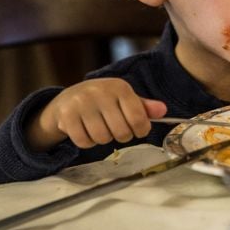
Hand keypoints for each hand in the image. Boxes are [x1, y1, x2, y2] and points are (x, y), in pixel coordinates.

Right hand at [26, 78, 166, 151]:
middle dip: (122, 136)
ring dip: (104, 140)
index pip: (138, 118)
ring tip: (100, 128)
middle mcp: (100, 92)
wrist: (68, 99)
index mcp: (119, 87)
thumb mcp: (124, 100)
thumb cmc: (103, 101)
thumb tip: (163, 111)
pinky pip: (84, 142)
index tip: (138, 130)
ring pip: (103, 139)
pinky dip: (88, 142)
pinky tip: (86, 131)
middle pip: (121, 132)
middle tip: (116, 129)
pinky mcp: (67, 116)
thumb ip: (144, 107)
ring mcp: (82, 103)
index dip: (141, 130)